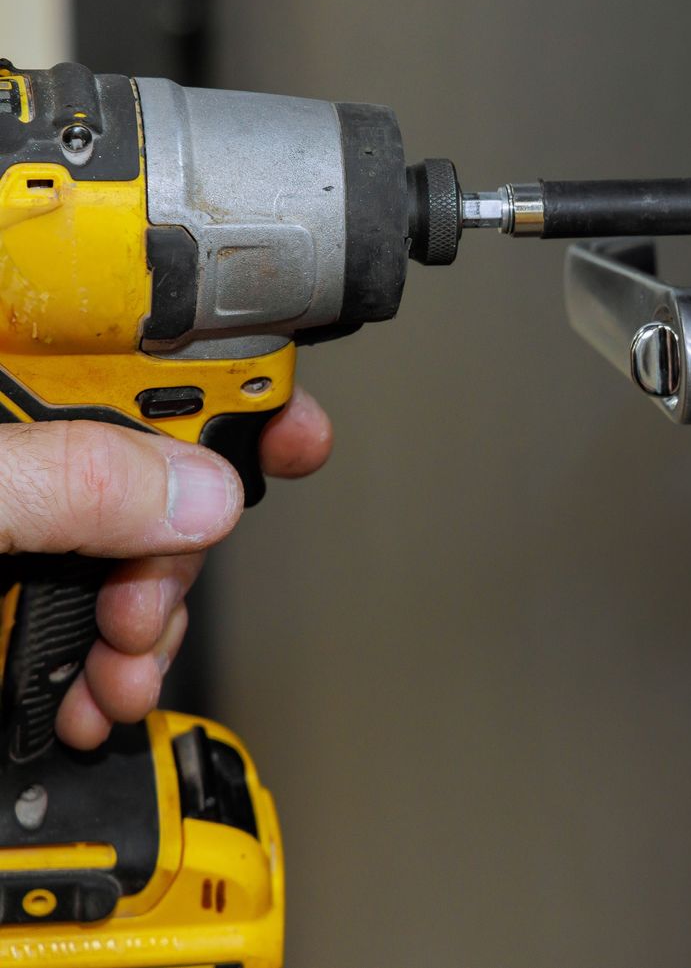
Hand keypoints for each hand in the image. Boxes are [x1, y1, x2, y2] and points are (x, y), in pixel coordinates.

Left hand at [0, 387, 332, 749]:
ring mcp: (20, 526)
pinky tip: (93, 701)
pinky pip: (90, 617)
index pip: (136, 355)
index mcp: (7, 389)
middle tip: (143, 614)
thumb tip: (204, 491)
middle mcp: (20, 454)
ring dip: (151, 633)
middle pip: (157, 471)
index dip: (232, 383)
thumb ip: (71, 482)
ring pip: (136, 557)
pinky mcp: (6, 593)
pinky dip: (109, 669)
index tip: (297, 436)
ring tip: (118, 682)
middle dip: (177, 558)